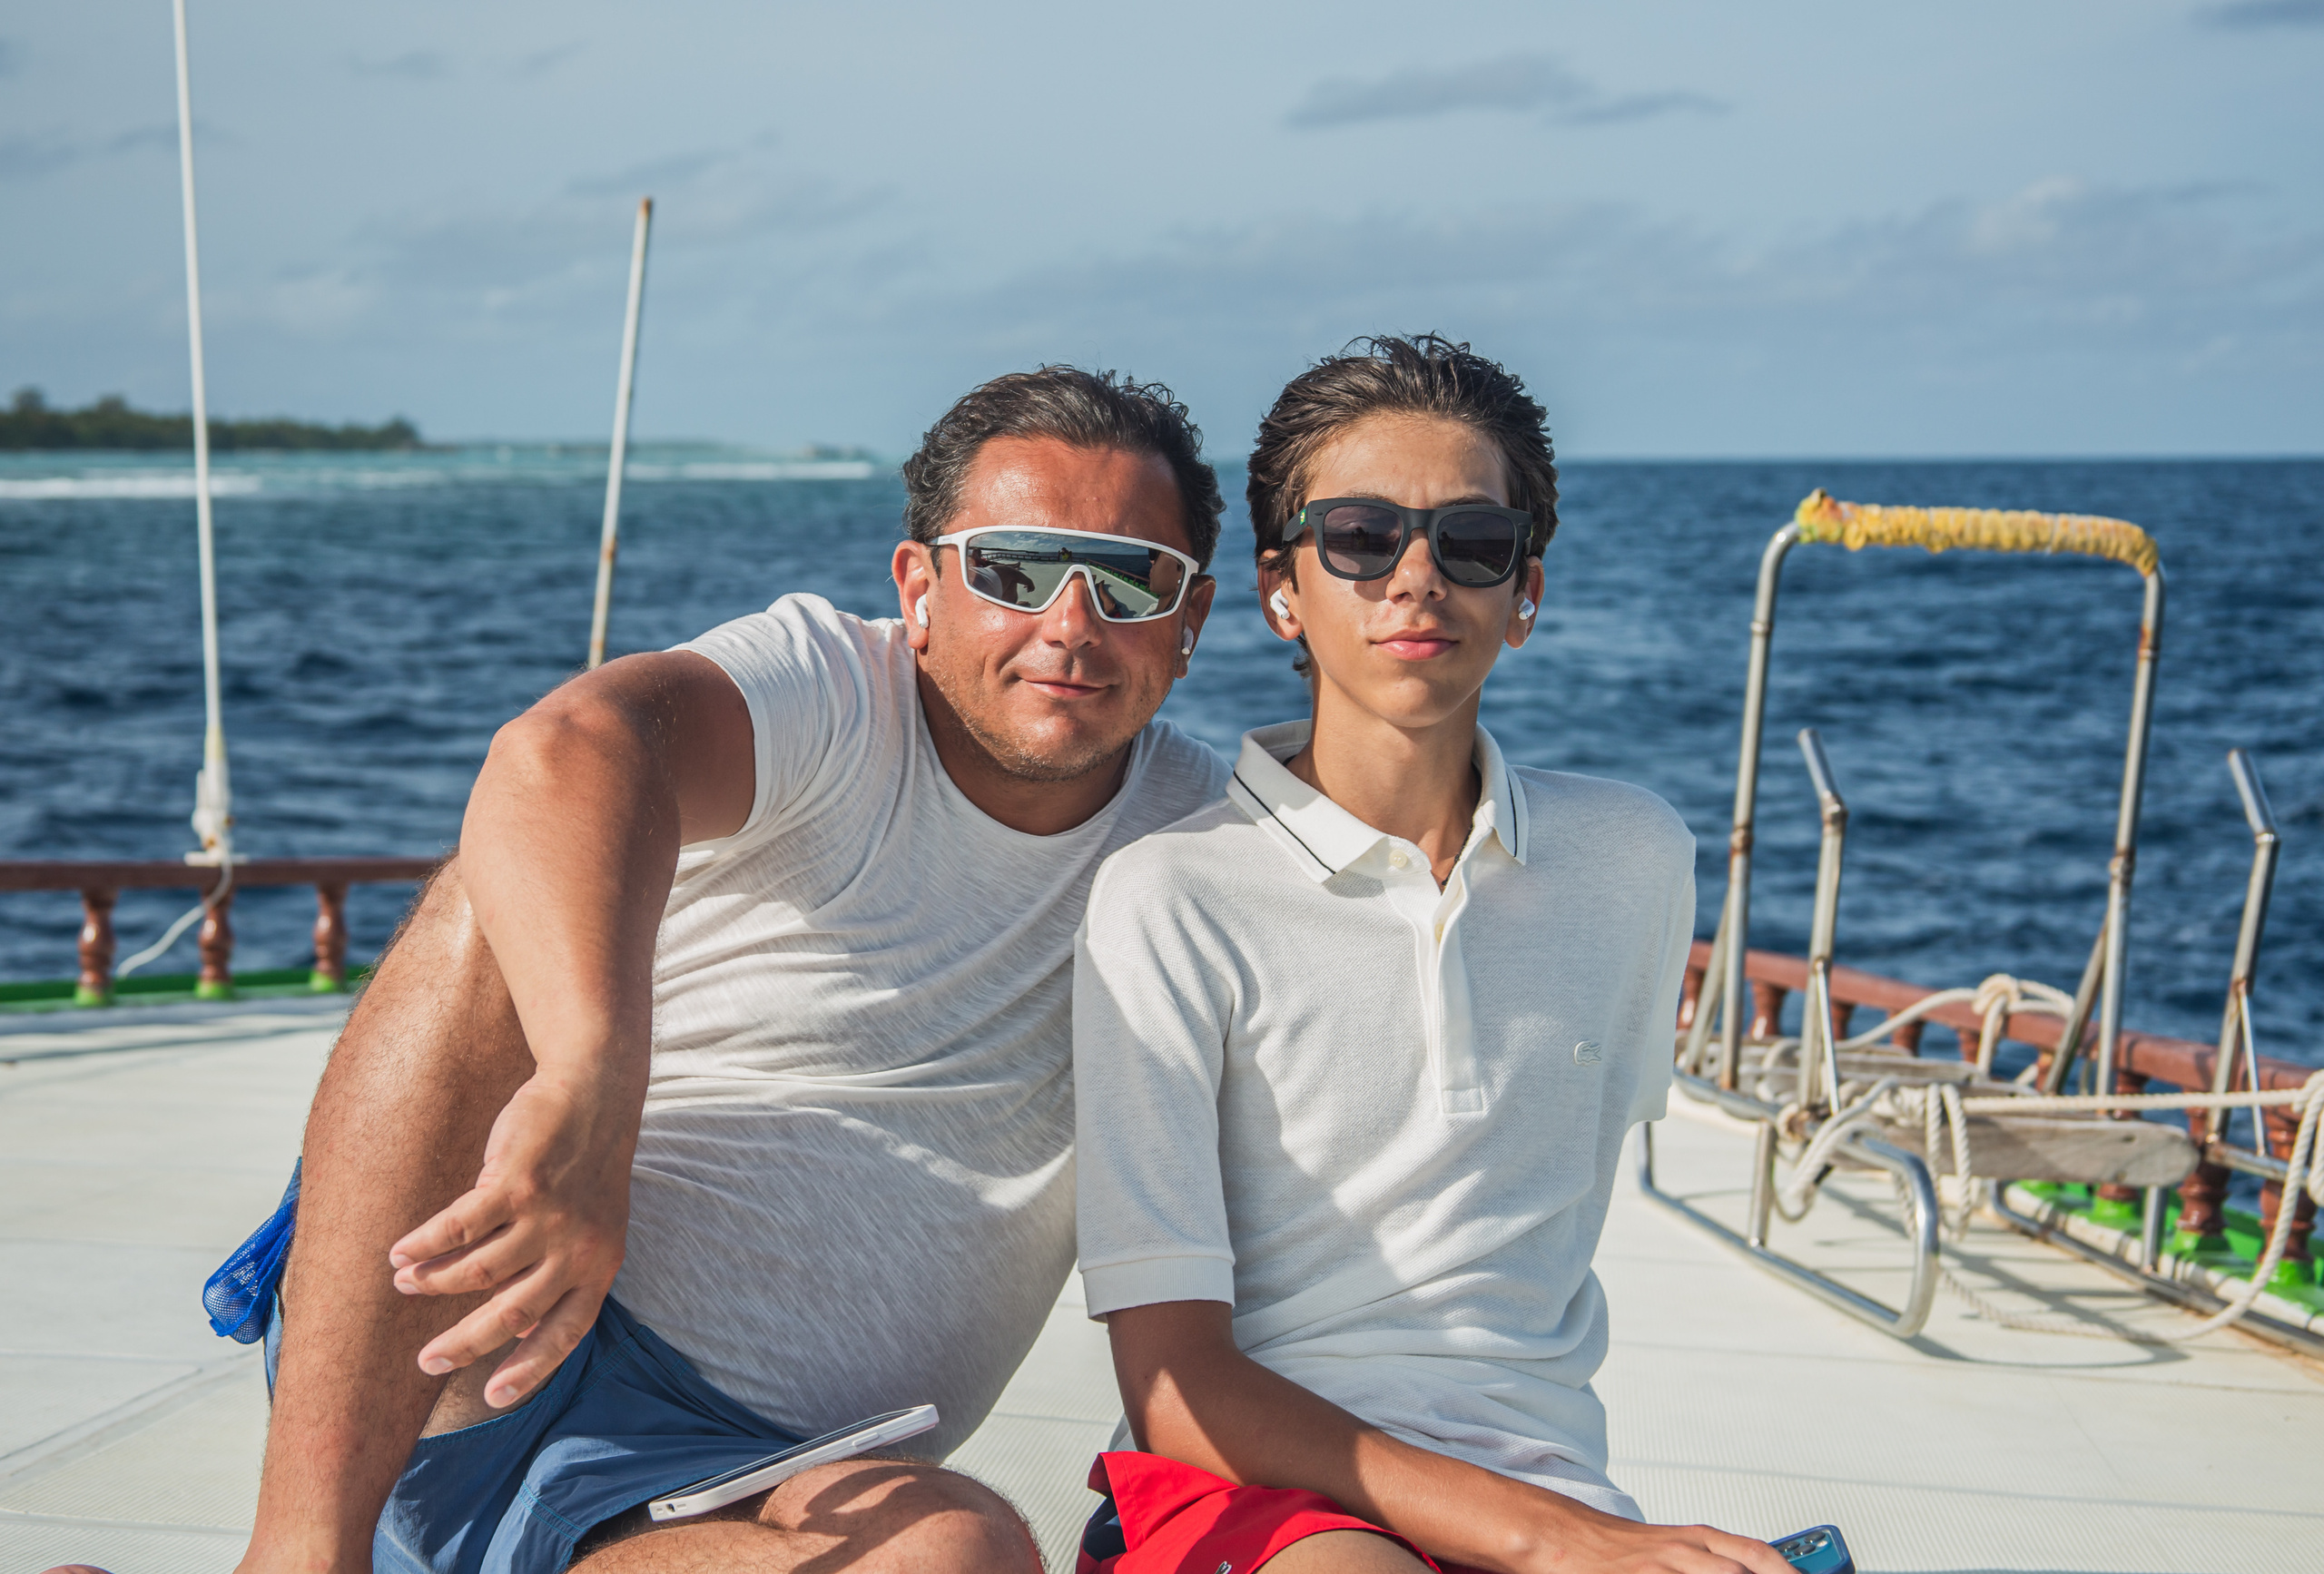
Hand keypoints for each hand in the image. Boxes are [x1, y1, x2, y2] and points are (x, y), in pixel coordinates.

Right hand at [388, 1071, 636, 1407]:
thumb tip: (518, 1331)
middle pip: (511, 1315)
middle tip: (428, 1362)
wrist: (598, 1094)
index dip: (529, 1370)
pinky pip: (457, 1229)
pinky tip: (400, 1252)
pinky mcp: (515, 1185)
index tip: (495, 1397)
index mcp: (600, 1268)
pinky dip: (423, 1245)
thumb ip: (564, 1274)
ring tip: (405, 1284)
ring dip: (432, 1283)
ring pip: (476, 1272)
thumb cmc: (587, 1167)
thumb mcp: (596, 1227)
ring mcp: (546, 1218)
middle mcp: (575, 1250)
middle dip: (464, 1345)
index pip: (565, 1334)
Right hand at [1506, 1512, 1791, 1573]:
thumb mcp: (1672, 1546)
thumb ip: (1712, 1560)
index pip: (1761, 1556)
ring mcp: (1662, 1570)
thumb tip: (1752, 1569)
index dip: (1790, 1571)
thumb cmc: (1618, 1547)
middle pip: (1745, 1572)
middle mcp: (1686, 1551)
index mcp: (1699, 1538)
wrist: (1562, 1535)